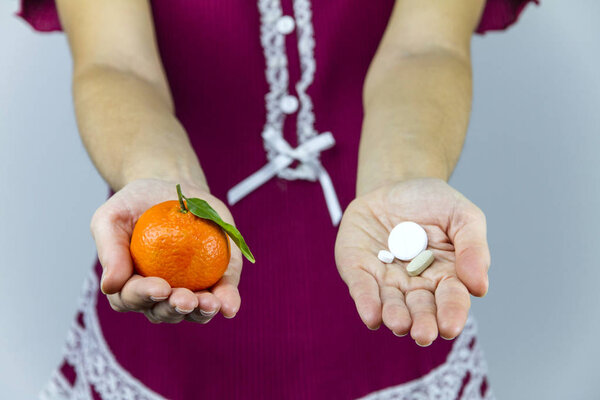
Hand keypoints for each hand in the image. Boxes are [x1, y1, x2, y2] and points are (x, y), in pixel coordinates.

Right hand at [90, 178, 242, 323]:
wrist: (173, 188)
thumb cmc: (136, 204)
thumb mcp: (112, 217)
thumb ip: (110, 249)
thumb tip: (110, 285)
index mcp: (128, 283)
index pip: (131, 298)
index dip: (144, 296)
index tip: (160, 286)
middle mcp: (158, 295)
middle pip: (163, 312)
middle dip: (174, 309)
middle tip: (185, 299)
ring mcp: (189, 290)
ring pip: (193, 312)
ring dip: (201, 312)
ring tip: (210, 303)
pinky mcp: (216, 280)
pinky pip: (222, 296)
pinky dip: (227, 302)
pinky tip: (229, 305)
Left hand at [335, 178, 489, 345]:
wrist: (395, 184)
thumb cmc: (433, 203)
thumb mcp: (463, 215)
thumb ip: (473, 247)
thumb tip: (479, 287)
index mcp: (445, 277)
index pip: (452, 300)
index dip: (452, 314)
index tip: (450, 326)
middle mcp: (415, 285)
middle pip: (420, 309)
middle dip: (422, 323)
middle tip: (423, 334)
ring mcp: (385, 279)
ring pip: (390, 304)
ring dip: (394, 316)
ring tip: (399, 324)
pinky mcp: (359, 268)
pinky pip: (362, 287)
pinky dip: (366, 301)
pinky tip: (371, 315)